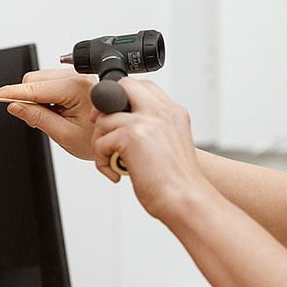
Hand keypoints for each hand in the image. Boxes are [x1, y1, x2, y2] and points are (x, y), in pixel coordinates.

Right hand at [0, 68, 97, 160]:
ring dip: (36, 98)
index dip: (11, 92)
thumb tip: (15, 106)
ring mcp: (76, 76)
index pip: (34, 89)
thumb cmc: (95, 138)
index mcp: (76, 88)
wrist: (115, 135)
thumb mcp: (64, 134)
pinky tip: (56, 110)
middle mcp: (76, 77)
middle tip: (35, 120)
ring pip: (39, 79)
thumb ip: (37, 118)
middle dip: (25, 98)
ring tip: (53, 118)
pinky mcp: (74, 79)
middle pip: (34, 80)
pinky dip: (44, 96)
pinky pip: (49, 82)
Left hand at [91, 77, 216, 220]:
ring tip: (111, 162)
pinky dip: (102, 161)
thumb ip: (152, 130)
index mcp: (173, 113)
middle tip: (103, 131)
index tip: (115, 119)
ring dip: (100, 143)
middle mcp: (162, 112)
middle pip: (123, 87)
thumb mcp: (169, 145)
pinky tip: (116, 173)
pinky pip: (101, 142)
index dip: (124, 99)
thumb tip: (122, 128)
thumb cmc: (177, 183)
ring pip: (104, 119)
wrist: (186, 200)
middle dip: (104, 107)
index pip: (143, 87)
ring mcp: (147, 121)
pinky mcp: (132, 135)